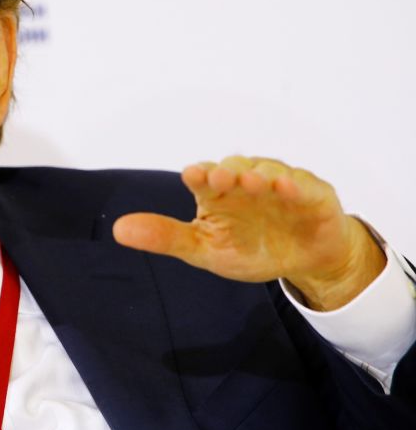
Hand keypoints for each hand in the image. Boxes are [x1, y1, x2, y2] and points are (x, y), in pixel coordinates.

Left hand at [112, 155, 385, 310]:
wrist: (302, 262)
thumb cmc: (250, 249)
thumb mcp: (204, 250)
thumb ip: (165, 237)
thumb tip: (118, 230)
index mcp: (218, 193)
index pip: (204, 177)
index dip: (199, 175)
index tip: (192, 177)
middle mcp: (247, 181)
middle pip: (235, 167)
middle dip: (228, 171)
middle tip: (220, 178)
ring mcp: (280, 184)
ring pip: (268, 170)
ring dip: (260, 174)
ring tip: (253, 182)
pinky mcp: (312, 193)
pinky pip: (303, 184)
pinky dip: (295, 184)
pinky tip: (286, 188)